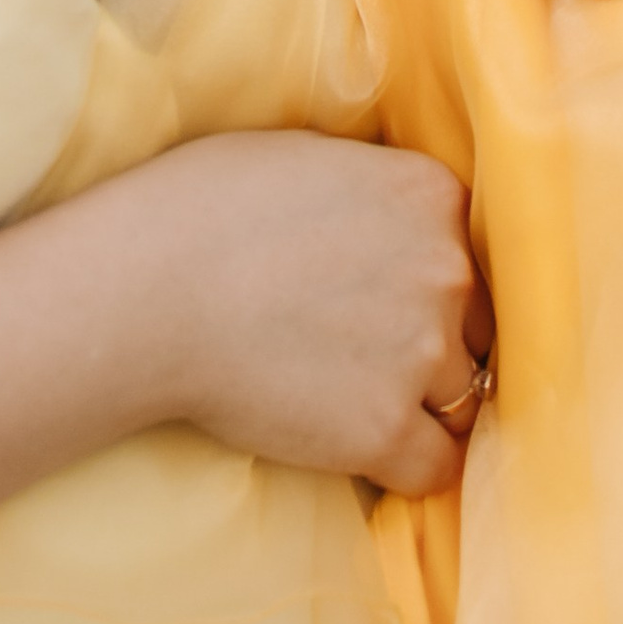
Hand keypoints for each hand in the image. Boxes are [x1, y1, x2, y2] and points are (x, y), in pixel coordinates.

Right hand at [113, 132, 488, 501]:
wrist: (146, 288)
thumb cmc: (203, 207)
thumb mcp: (310, 158)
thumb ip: (376, 191)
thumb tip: (388, 217)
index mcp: (432, 194)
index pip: (473, 253)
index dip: (435, 283)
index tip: (392, 298)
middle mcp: (447, 269)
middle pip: (476, 325)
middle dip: (435, 341)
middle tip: (367, 352)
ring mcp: (422, 352)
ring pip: (462, 397)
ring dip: (421, 403)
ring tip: (355, 399)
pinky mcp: (383, 428)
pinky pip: (435, 466)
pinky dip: (409, 465)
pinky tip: (369, 450)